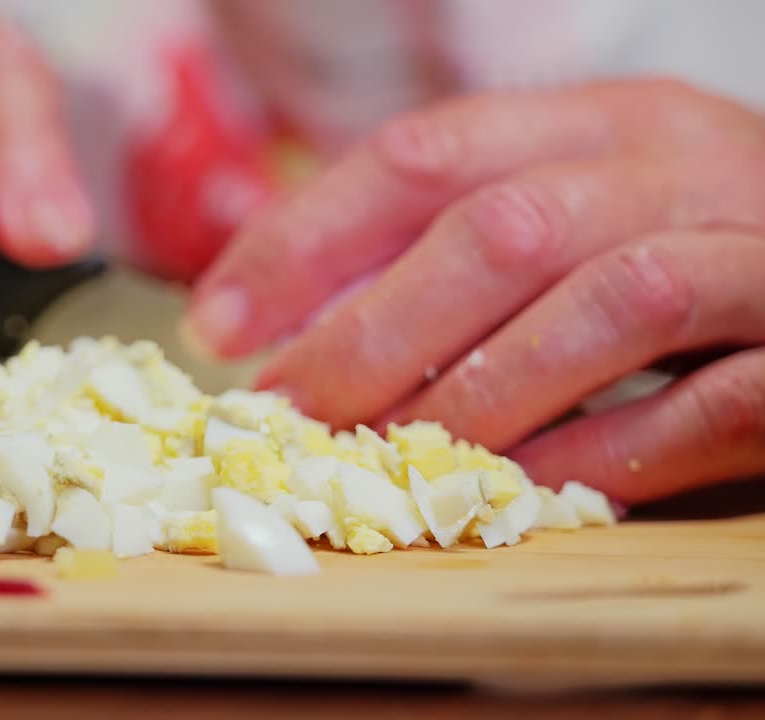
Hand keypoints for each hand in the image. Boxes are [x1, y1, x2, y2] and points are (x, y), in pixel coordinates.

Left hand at [184, 79, 764, 504]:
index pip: (424, 153)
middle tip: (283, 408)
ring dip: (473, 395)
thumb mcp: (584, 206)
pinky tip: (513, 492)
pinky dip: (596, 456)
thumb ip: (464, 245)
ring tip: (380, 456)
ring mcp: (756, 251)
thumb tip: (303, 317)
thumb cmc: (699, 244)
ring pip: (603, 306)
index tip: (218, 320)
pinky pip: (701, 408)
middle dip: (369, 329)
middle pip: (500, 229)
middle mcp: (679, 164)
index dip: (305, 238)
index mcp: (603, 119)